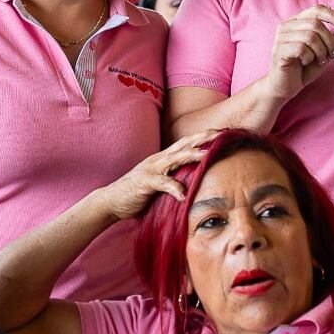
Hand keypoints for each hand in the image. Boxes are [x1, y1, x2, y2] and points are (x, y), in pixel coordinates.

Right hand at [90, 130, 221, 220]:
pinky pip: (161, 183)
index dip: (203, 137)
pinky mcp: (144, 182)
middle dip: (202, 137)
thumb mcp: (161, 183)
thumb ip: (176, 179)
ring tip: (206, 154)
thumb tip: (196, 182)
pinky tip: (183, 194)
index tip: (222, 133)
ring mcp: (150, 169)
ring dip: (190, 155)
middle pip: (183, 144)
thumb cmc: (138, 193)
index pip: (186, 143)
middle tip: (221, 132)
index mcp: (164, 159)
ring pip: (174, 158)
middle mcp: (158, 159)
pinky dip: (173, 187)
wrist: (111, 201)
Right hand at [264, 5, 333, 102]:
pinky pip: (301, 49)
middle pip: (316, 24)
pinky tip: (305, 63)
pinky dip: (309, 58)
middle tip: (332, 54)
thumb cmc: (303, 68)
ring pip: (310, 36)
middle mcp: (286, 26)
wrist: (286, 86)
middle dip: (330, 41)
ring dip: (321, 51)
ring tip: (319, 60)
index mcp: (297, 21)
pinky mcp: (279, 51)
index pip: (317, 9)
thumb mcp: (324, 53)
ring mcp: (281, 38)